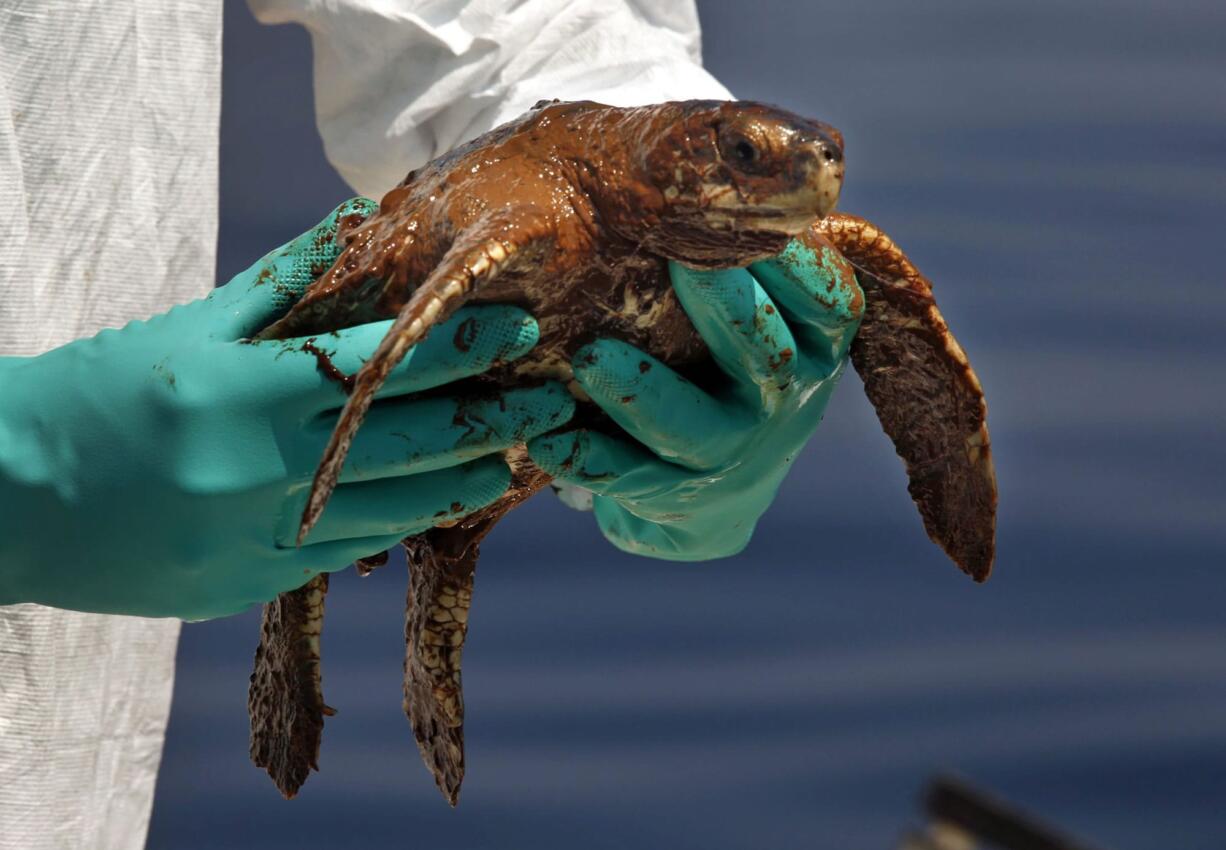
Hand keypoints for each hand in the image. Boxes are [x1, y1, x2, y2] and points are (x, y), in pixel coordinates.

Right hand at [0, 200, 572, 619]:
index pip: (385, 361)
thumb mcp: (187, 327)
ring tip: (514, 460)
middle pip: (410, 440)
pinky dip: (402, 524)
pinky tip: (441, 505)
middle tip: (553, 401)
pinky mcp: (253, 582)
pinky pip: (351, 551)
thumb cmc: (99, 394)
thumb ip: (282, 282)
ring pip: (395, 507)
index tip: (523, 329)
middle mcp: (266, 465)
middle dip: (492, 417)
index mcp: (248, 390)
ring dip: (462, 482)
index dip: (464, 344)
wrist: (14, 498)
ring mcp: (263, 533)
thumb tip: (359, 219)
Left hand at [528, 236, 862, 559]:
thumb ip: (744, 248)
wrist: (720, 484)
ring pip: (699, 430)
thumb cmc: (728, 357)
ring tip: (592, 357)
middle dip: (728, 313)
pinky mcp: (681, 500)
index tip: (760, 224)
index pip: (830, 303)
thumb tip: (725, 144)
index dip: (799, 269)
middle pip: (767, 360)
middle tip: (681, 265)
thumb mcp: (758, 304)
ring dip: (645, 393)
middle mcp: (787, 401)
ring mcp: (736, 456)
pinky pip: (632, 483)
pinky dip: (586, 459)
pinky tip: (545, 435)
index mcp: (815, 343)